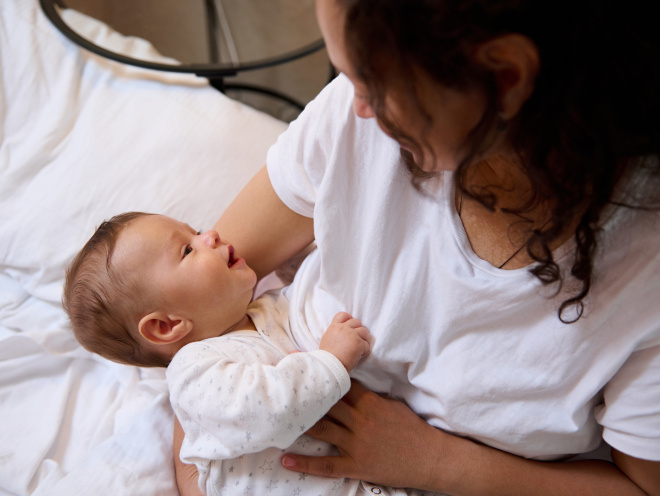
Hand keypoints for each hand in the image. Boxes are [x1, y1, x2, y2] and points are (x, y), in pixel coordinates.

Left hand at [280, 380, 448, 490]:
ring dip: (299, 423)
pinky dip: (305, 464)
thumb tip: (350, 383)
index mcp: (369, 402)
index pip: (339, 383)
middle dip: (303, 392)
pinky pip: (326, 465)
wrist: (430, 457)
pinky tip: (286, 460)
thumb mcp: (392, 404)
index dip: (320, 372)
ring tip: (278, 417)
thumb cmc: (412, 428)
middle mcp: (360, 420)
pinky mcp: (356, 465)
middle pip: (325, 403)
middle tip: (282, 382)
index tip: (302, 360)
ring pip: (321, 430)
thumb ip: (369, 395)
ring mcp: (356, 443)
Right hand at [320, 312, 370, 371]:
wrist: (330, 365)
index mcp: (334, 327)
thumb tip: (340, 333)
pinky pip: (366, 345)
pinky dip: (364, 350)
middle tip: (356, 339)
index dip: (349, 318)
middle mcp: (344, 328)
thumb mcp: (327, 339)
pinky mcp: (359, 344)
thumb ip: (335, 333)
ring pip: (364, 331)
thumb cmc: (327, 356)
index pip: (343, 315)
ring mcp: (352, 335)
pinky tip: (359, 355)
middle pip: (356, 322)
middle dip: (358, 329)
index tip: (351, 325)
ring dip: (363, 339)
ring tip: (359, 347)